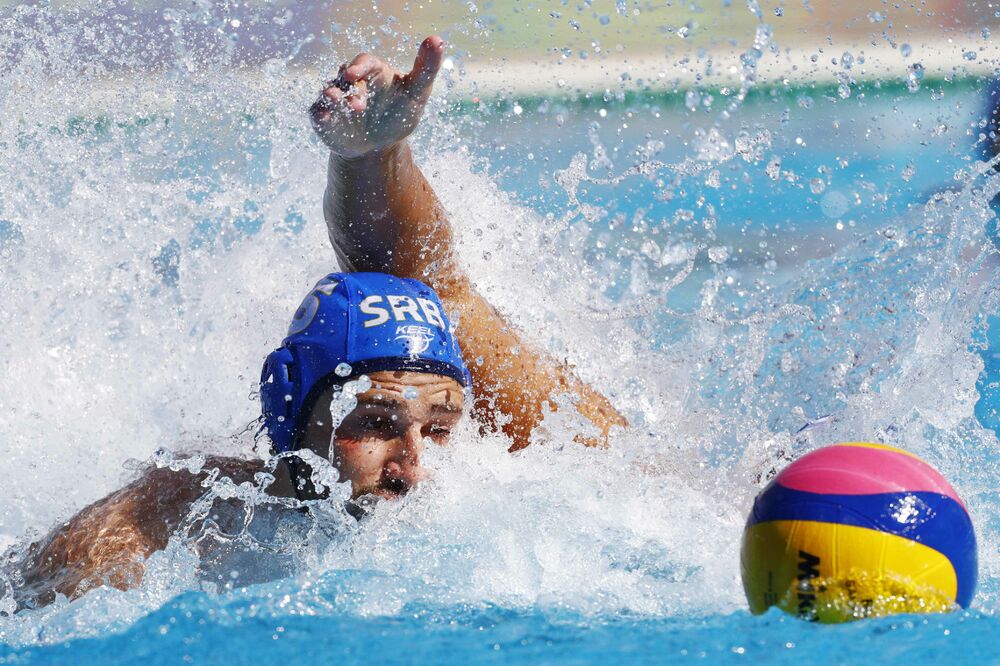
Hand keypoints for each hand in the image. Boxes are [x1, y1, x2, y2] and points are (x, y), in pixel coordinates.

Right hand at [310, 36, 444, 157]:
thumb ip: (426, 68)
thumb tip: (437, 40)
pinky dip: (320, 114)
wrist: (380, 147)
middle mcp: (351, 81)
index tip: (355, 75)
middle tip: (359, 107)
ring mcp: (336, 98)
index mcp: (372, 70)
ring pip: (329, 92)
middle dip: (351, 91)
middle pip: (345, 78)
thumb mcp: (417, 92)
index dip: (359, 66)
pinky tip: (323, 117)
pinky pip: (318, 112)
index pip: (364, 62)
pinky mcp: (324, 116)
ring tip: (335, 101)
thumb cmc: (398, 114)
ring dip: (332, 97)